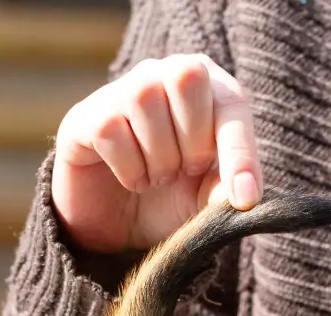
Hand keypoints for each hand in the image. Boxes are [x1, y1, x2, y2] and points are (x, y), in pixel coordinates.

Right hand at [52, 54, 262, 253]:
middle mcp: (163, 76)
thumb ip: (226, 190)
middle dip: (194, 139)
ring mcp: (121, 91)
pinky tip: (133, 178)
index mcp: (208, 89)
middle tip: (187, 169)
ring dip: (161, 158)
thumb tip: (239, 195)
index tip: (245, 199)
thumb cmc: (173, 198)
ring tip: (160, 177)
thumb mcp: (208, 199)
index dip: (240, 151)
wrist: (120, 224)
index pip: (231, 103)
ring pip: (145, 99)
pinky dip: (129, 168)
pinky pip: (110, 129)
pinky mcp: (85, 117)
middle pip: (187, 76)